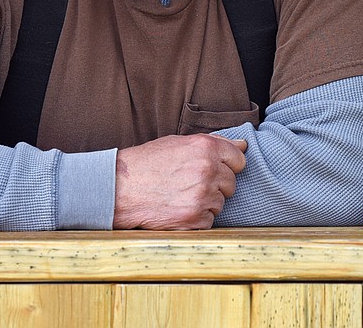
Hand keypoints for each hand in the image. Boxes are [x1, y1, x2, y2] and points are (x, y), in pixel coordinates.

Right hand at [112, 134, 247, 229]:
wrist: (119, 189)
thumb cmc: (147, 164)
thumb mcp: (179, 143)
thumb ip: (215, 143)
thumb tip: (243, 145)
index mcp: (206, 147)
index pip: (239, 159)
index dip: (227, 166)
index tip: (213, 170)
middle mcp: (207, 169)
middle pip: (231, 183)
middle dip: (216, 185)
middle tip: (189, 184)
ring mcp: (202, 195)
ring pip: (220, 203)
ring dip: (205, 203)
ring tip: (180, 196)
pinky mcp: (194, 218)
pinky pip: (209, 221)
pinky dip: (196, 219)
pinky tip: (177, 209)